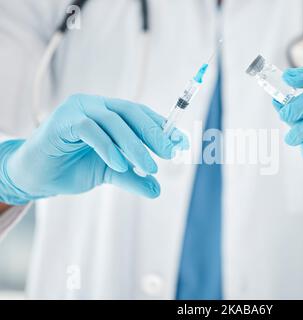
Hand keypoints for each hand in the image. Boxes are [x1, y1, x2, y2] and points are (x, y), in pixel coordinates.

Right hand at [0, 94, 187, 204]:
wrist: (37, 177)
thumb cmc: (73, 168)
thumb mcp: (110, 173)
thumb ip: (133, 177)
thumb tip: (157, 190)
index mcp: (109, 112)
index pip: (141, 114)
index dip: (163, 127)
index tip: (182, 143)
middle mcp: (96, 105)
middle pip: (131, 112)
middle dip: (154, 133)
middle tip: (171, 153)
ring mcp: (78, 109)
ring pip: (114, 121)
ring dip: (135, 146)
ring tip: (149, 167)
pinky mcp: (63, 120)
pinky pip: (91, 130)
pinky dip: (109, 147)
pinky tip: (120, 165)